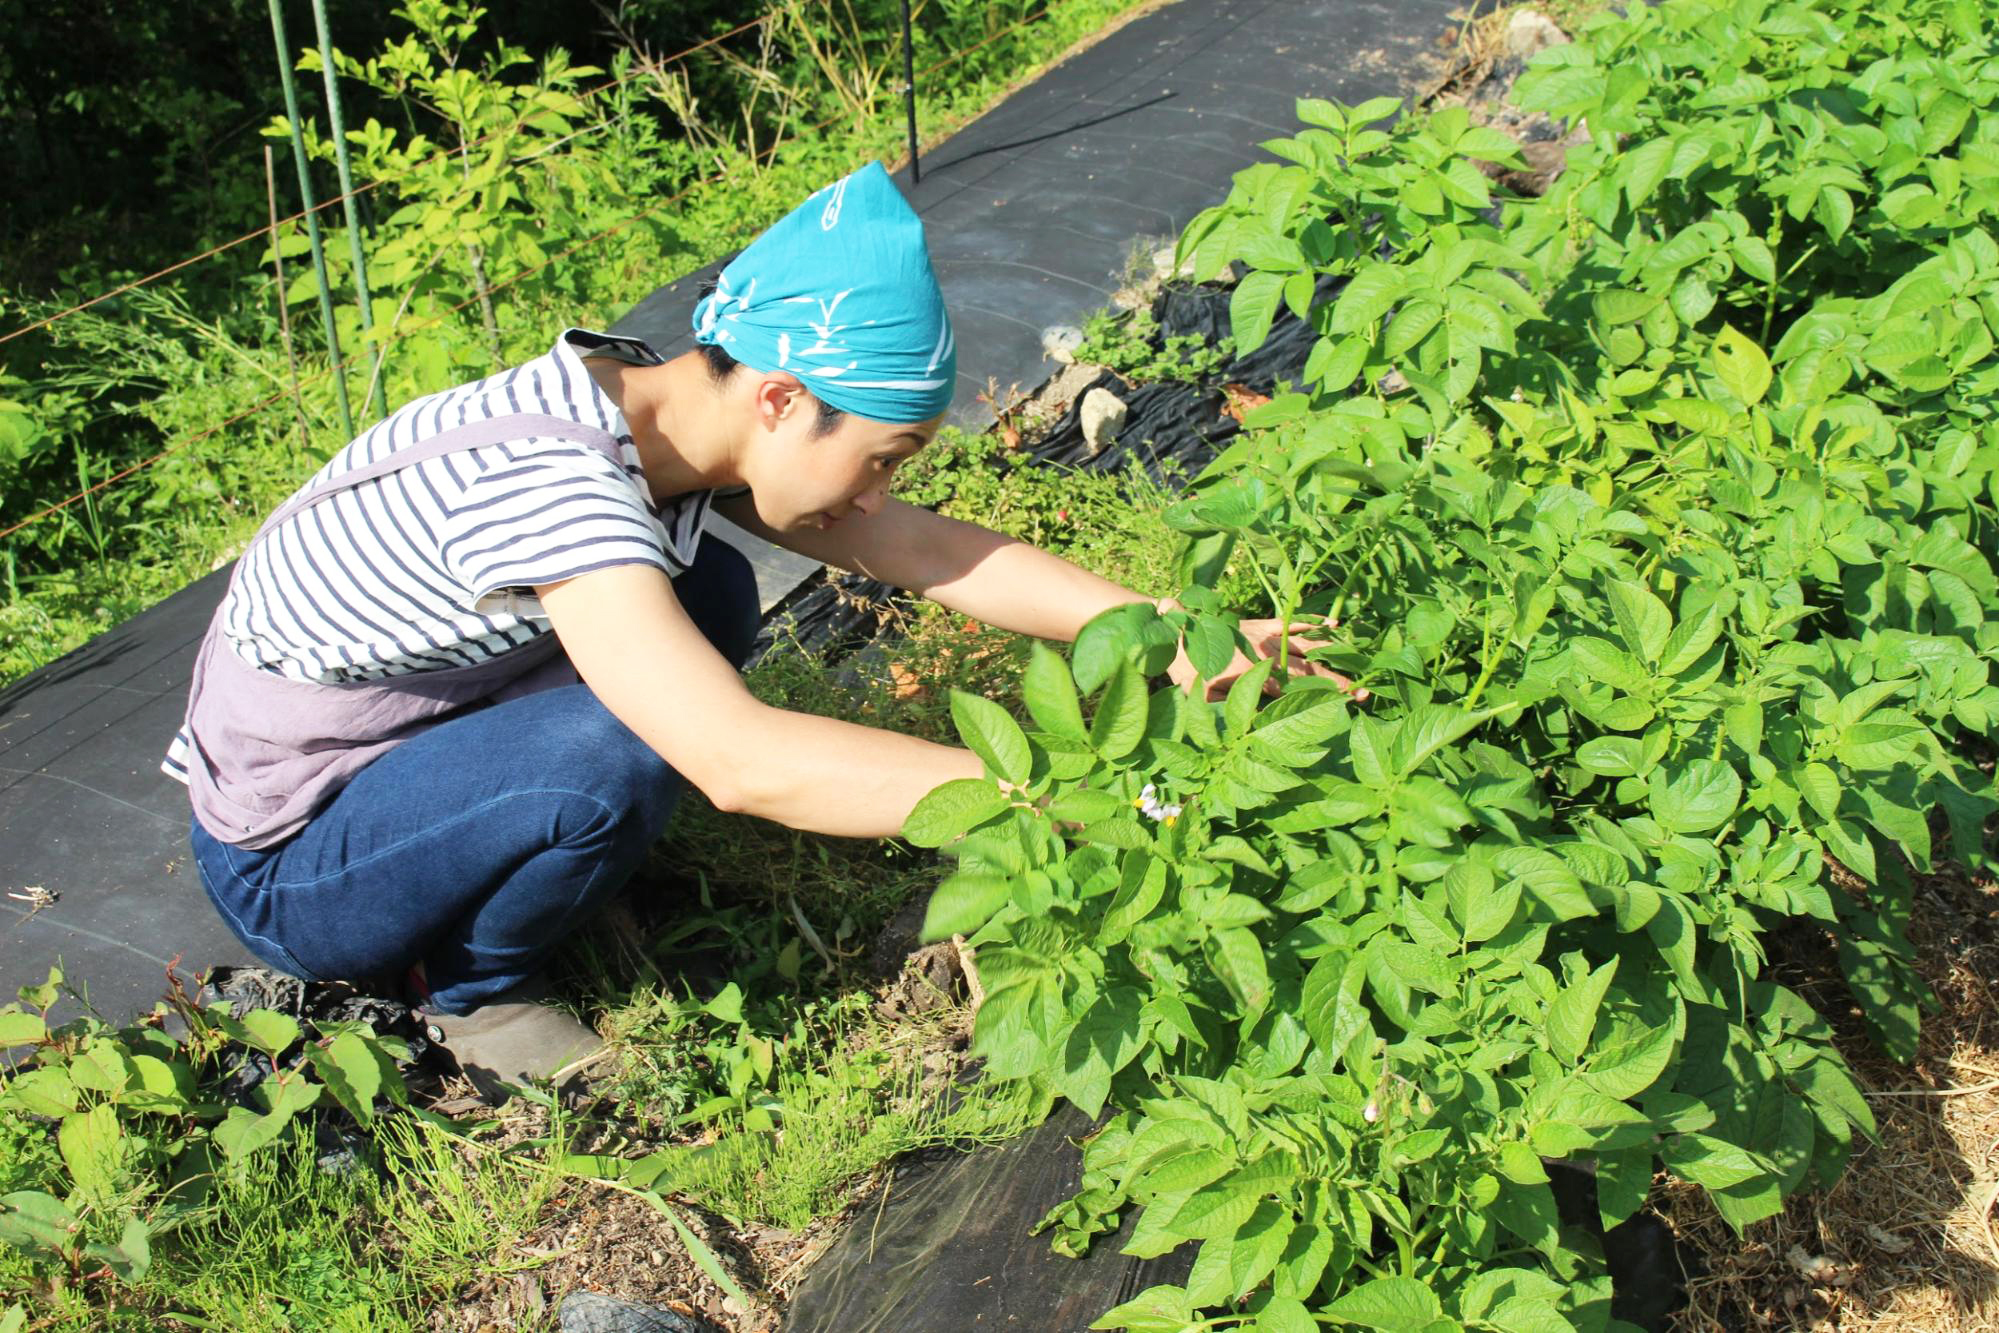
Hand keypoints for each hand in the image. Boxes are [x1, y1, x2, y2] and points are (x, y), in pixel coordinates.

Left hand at [1166, 616, 1368, 702]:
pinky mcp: (1262, 622)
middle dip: (1338, 681)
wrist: (1174, 631)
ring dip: (1332, 656)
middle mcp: (1268, 654)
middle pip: (1310, 670)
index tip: (1349, 703)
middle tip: (1363, 690)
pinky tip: (1334, 623)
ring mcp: (1267, 635)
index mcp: (1258, 676)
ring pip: (1307, 646)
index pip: (1299, 691)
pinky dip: (1312, 624)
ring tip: (1356, 664)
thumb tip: (1256, 726)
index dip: (1324, 697)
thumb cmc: (1187, 670)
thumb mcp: (1205, 700)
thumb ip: (1234, 710)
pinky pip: (1292, 622)